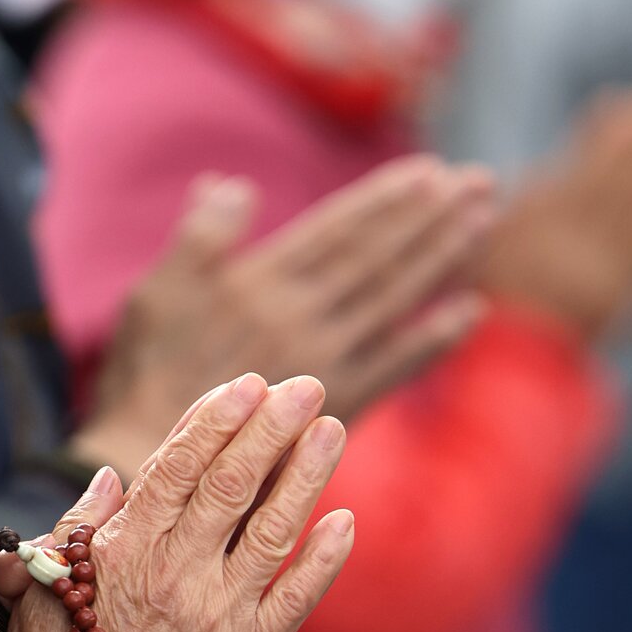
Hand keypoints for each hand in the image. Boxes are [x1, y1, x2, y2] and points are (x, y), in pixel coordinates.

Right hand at [0, 374, 353, 631]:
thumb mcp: (37, 589)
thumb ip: (75, 529)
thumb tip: (111, 480)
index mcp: (123, 551)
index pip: (177, 466)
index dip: (214, 420)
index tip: (245, 384)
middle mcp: (177, 574)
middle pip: (233, 483)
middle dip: (271, 427)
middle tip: (305, 385)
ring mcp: (219, 615)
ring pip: (273, 528)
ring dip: (306, 473)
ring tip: (332, 428)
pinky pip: (297, 599)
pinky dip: (324, 558)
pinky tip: (345, 520)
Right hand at [72, 157, 494, 482]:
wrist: (158, 459)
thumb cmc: (148, 372)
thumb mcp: (157, 291)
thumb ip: (199, 236)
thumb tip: (233, 184)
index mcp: (258, 285)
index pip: (336, 231)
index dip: (384, 200)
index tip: (428, 171)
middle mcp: (301, 319)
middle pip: (378, 258)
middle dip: (430, 218)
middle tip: (479, 182)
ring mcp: (325, 363)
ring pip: (396, 301)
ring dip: (444, 259)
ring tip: (483, 221)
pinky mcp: (338, 406)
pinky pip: (396, 365)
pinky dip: (435, 338)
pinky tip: (470, 310)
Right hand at [480, 90, 631, 342]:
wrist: (515, 364)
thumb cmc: (488, 296)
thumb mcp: (477, 245)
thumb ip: (494, 208)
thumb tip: (500, 173)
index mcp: (531, 227)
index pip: (583, 166)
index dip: (608, 131)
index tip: (617, 101)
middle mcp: (570, 245)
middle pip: (618, 176)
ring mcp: (602, 269)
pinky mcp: (627, 289)